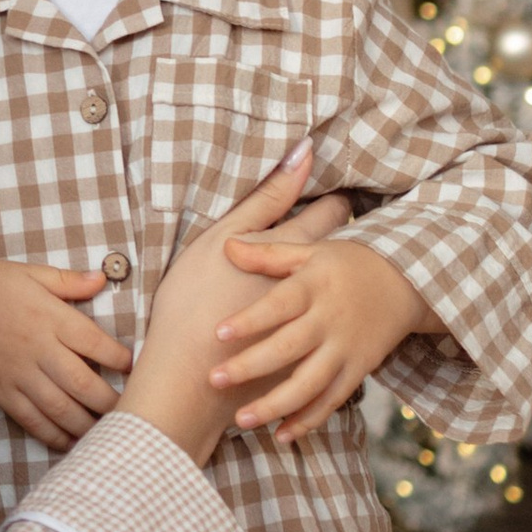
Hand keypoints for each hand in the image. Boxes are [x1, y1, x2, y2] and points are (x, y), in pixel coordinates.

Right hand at [0, 260, 130, 452]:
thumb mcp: (27, 273)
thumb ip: (67, 281)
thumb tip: (103, 279)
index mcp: (48, 316)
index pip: (94, 342)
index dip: (120, 359)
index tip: (137, 368)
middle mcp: (36, 348)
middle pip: (82, 383)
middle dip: (112, 401)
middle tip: (134, 410)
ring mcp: (17, 374)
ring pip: (59, 408)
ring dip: (88, 425)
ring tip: (111, 433)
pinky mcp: (0, 391)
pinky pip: (30, 419)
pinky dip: (53, 435)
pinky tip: (72, 443)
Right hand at [118, 144, 320, 463]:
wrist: (187, 377)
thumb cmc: (193, 302)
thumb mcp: (222, 239)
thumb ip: (265, 199)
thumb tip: (304, 153)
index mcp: (296, 253)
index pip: (334, 213)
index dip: (333, 202)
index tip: (329, 199)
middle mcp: (316, 290)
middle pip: (344, 255)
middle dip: (342, 246)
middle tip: (331, 243)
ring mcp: (314, 329)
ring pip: (341, 302)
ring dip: (338, 292)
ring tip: (328, 286)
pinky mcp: (306, 365)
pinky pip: (330, 346)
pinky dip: (327, 336)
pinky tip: (318, 332)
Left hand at [212, 236, 435, 447]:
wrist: (406, 281)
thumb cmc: (347, 264)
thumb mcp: (311, 251)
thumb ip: (269, 254)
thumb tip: (226, 245)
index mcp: (315, 287)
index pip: (278, 305)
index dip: (250, 320)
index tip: (218, 333)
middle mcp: (329, 320)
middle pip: (288, 349)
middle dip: (250, 367)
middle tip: (214, 380)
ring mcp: (345, 349)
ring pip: (309, 384)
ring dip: (275, 405)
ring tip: (240, 420)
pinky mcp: (358, 370)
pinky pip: (332, 400)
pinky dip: (308, 420)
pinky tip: (281, 435)